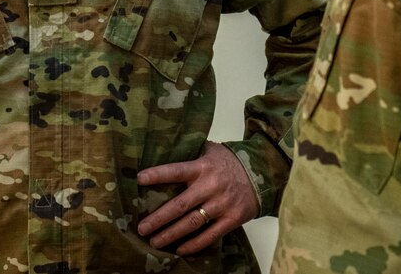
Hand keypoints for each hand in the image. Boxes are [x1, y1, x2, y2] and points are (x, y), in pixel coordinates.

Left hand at [135, 141, 259, 254]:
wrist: (261, 173)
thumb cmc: (229, 162)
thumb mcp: (210, 150)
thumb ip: (191, 152)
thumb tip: (164, 151)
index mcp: (203, 166)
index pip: (177, 170)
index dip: (158, 175)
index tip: (139, 179)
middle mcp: (211, 186)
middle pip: (180, 205)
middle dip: (159, 218)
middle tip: (142, 228)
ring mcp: (222, 204)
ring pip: (192, 223)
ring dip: (171, 234)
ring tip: (154, 242)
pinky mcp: (232, 219)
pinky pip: (210, 235)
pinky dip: (194, 244)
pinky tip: (180, 249)